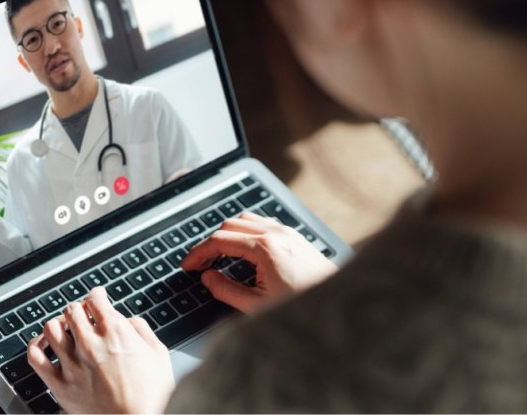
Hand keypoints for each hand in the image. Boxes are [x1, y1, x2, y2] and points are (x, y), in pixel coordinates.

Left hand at [27, 286, 173, 413]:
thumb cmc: (152, 395)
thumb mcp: (158, 354)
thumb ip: (140, 329)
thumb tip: (126, 320)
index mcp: (115, 333)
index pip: (95, 299)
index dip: (97, 295)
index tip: (97, 297)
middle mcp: (90, 344)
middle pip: (72, 310)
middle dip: (79, 309)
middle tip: (83, 314)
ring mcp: (72, 364)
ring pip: (51, 328)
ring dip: (58, 324)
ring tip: (64, 328)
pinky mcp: (60, 385)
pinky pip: (35, 357)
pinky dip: (36, 345)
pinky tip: (43, 344)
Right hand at [181, 211, 337, 314]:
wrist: (339, 304)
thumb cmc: (302, 307)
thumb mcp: (257, 306)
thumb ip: (226, 290)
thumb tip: (207, 277)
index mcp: (264, 248)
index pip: (219, 241)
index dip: (198, 253)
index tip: (187, 266)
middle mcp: (275, 233)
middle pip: (229, 225)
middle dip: (210, 243)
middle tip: (201, 264)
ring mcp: (286, 232)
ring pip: (245, 219)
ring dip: (228, 234)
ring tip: (220, 257)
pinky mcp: (295, 235)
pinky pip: (262, 223)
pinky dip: (246, 232)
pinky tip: (244, 252)